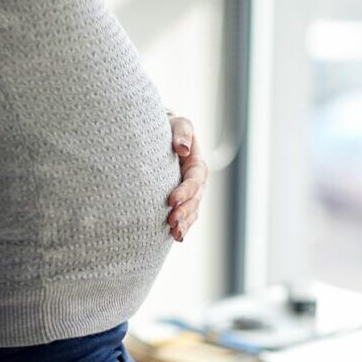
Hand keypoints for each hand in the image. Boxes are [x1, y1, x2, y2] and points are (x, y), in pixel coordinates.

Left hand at [166, 113, 207, 241]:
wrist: (164, 138)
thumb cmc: (171, 129)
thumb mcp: (178, 124)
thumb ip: (182, 133)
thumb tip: (183, 148)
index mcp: (197, 165)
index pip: (193, 180)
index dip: (184, 191)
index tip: (170, 200)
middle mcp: (198, 182)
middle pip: (194, 200)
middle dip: (184, 212)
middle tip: (171, 221)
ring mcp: (192, 194)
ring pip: (192, 212)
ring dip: (185, 223)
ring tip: (175, 233)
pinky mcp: (184, 203)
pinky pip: (187, 217)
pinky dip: (183, 227)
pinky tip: (177, 237)